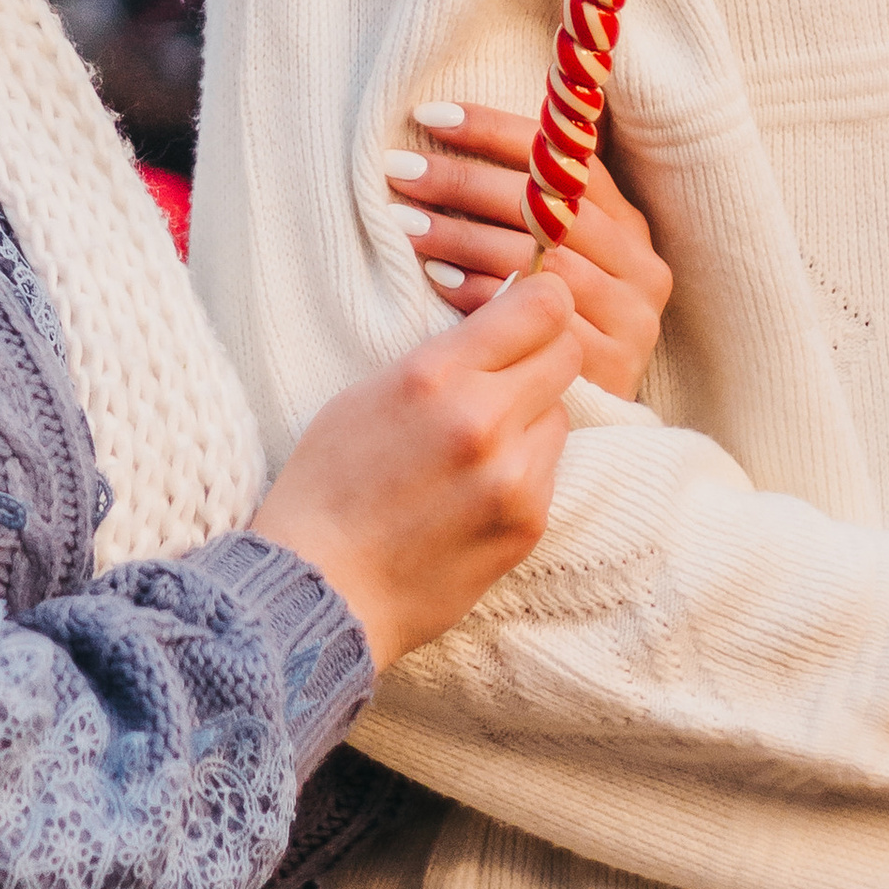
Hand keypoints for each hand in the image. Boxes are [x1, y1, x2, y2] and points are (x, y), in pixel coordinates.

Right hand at [252, 272, 585, 671]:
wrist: (321, 589)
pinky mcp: (528, 524)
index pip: (542, 305)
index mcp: (437, 375)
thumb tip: (506, 318)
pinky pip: (550, 469)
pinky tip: (477, 488)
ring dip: (533, 415)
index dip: (543, 299)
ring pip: (561, 412)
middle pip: (567, 352)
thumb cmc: (329, 485)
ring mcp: (513, 478)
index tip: (530, 308)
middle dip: (543, 352)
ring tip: (480, 442)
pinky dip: (525, 467)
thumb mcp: (371, 391)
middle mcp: (483, 420)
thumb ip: (446, 355)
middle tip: (510, 370)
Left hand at [384, 100, 673, 397]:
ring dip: (462, 234)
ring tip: (403, 219)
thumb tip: (449, 130)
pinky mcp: (614, 369)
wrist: (573, 427)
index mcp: (629, 226)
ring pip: (537, 257)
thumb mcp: (548, 262)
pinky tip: (435, 278)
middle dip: (463, 180)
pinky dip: (482, 294)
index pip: (566, 157)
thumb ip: (529, 208)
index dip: (495, 130)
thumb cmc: (542, 330)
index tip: (429, 117)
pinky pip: (534, 320)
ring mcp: (634, 320)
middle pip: (546, 205)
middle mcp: (643, 268)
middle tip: (400, 169)